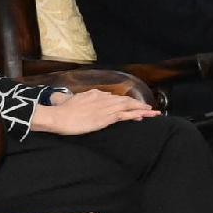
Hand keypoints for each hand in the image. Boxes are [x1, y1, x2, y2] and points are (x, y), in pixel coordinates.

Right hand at [34, 85, 157, 136]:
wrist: (58, 116)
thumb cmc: (62, 111)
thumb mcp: (71, 101)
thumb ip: (79, 99)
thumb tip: (80, 98)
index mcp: (96, 94)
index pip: (115, 98)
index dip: (126, 103)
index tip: (133, 106)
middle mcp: (103, 98)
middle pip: (125, 100)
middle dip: (139, 104)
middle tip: (150, 109)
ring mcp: (106, 107)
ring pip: (129, 106)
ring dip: (142, 110)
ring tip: (153, 113)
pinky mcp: (106, 117)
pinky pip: (125, 115)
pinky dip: (136, 115)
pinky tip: (143, 116)